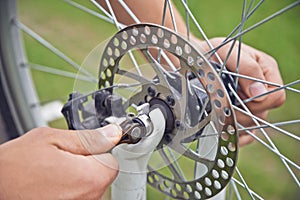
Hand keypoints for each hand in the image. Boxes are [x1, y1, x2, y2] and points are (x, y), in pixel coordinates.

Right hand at [0, 125, 121, 199]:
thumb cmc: (15, 166)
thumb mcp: (52, 139)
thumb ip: (88, 137)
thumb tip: (112, 133)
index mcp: (90, 178)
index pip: (113, 161)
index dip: (99, 151)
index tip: (85, 148)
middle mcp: (88, 198)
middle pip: (102, 175)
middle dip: (88, 162)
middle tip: (63, 157)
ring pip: (90, 185)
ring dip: (78, 176)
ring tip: (53, 171)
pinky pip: (78, 195)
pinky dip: (69, 188)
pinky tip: (52, 182)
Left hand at [202, 37, 285, 145]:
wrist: (195, 61)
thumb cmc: (212, 53)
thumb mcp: (227, 51)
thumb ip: (246, 68)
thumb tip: (258, 92)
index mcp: (265, 72)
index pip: (275, 96)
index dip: (258, 101)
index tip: (239, 96)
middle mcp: (260, 91)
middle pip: (262, 114)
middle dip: (241, 112)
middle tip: (222, 104)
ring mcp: (249, 105)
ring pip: (251, 125)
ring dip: (234, 122)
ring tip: (218, 112)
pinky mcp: (238, 116)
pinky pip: (243, 134)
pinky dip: (233, 134)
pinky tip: (223, 130)